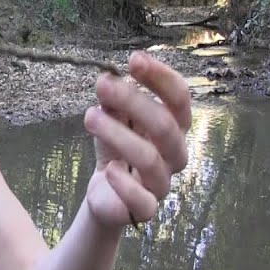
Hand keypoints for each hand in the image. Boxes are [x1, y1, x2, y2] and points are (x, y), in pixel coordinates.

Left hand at [82, 51, 191, 229]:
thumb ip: (113, 101)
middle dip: (134, 101)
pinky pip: (142, 200)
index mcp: (174, 127)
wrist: (106, 193)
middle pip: (165, 125)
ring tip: (89, 117)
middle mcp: (174, 154)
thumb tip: (106, 77)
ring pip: (150, 159)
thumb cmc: (116, 149)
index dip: (161, 77)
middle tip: (103, 85)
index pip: (179, 99)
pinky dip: (125, 184)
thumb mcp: (113, 119)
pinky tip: (108, 170)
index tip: (134, 59)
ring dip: (118, 134)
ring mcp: (162, 182)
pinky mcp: (145, 209)